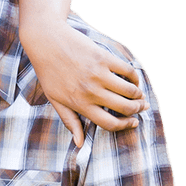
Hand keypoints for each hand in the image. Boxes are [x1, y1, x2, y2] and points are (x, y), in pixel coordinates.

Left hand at [20, 20, 147, 147]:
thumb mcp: (54, 99)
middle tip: (140, 107)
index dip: (125, 126)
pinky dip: (135, 77)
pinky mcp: (103, 58)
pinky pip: (128, 71)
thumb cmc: (48, 72)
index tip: (132, 122)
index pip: (110, 124)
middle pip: (125, 108)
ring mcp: (98, 74)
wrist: (45, 41)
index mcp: (79, 104)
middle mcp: (90, 91)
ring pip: (131, 91)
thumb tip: (79, 143)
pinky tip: (132, 79)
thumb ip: (69, 121)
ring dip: (139, 95)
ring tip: (138, 94)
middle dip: (137, 110)